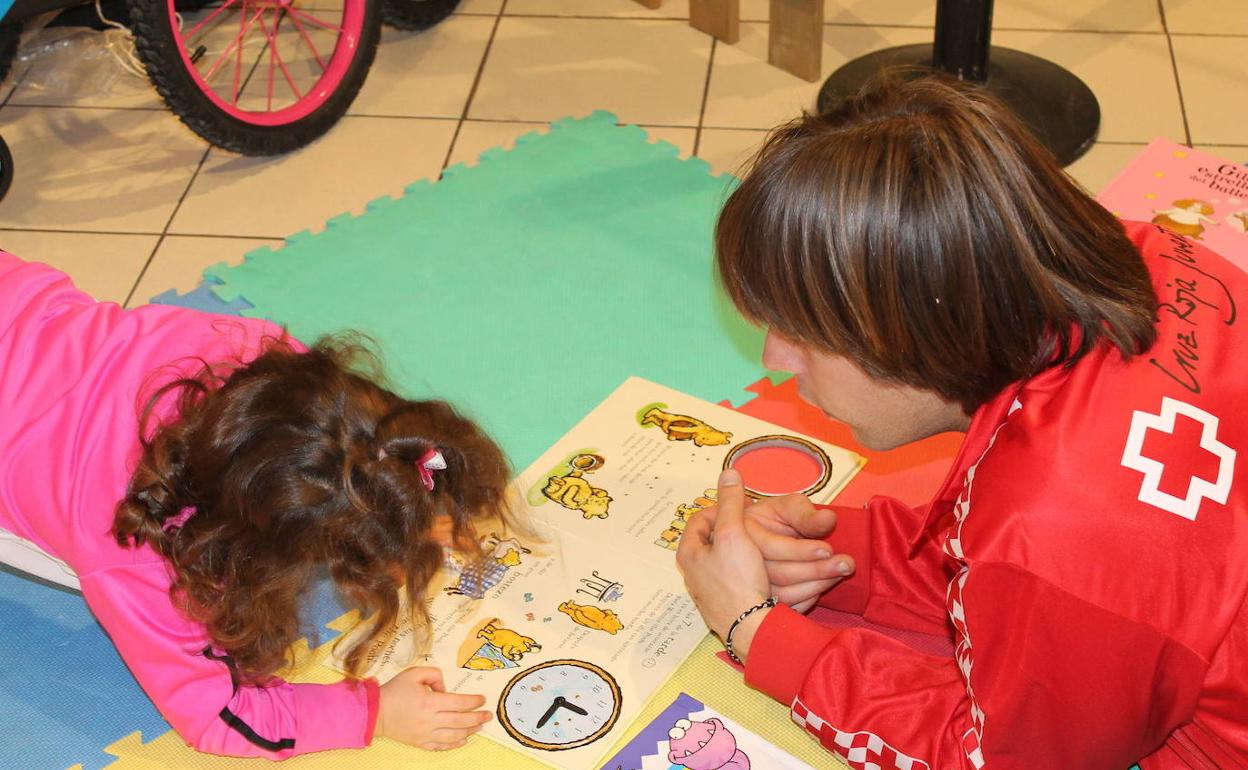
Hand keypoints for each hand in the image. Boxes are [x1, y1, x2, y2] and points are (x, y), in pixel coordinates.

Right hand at [375, 667, 490, 750]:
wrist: (376, 712)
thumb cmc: (395, 691)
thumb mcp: (414, 673)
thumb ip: (434, 675)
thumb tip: (445, 688)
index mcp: (430, 702)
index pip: (459, 702)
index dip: (474, 701)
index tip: (482, 699)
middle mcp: (430, 720)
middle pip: (461, 720)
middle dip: (477, 717)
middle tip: (488, 715)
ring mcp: (425, 734)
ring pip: (453, 736)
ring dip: (469, 731)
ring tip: (479, 726)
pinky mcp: (420, 742)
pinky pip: (440, 746)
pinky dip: (454, 744)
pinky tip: (463, 740)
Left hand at [676, 469, 772, 659]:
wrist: (750, 629)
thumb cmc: (737, 581)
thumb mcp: (733, 534)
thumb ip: (731, 503)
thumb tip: (729, 473)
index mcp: (690, 553)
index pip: (700, 518)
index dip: (722, 506)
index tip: (744, 505)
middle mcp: (696, 572)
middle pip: (717, 540)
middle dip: (741, 529)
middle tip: (759, 523)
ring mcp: (712, 590)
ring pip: (732, 560)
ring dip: (752, 550)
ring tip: (769, 544)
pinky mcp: (729, 604)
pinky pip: (742, 580)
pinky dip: (758, 571)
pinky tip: (773, 569)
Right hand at [743, 494, 855, 612]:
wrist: (767, 538)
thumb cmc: (779, 518)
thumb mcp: (789, 507)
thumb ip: (805, 513)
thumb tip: (829, 519)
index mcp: (743, 531)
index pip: (771, 547)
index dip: (801, 550)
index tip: (828, 550)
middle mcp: (740, 562)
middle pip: (778, 573)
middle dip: (816, 570)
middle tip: (847, 565)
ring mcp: (748, 585)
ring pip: (783, 595)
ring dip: (816, 586)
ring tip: (839, 574)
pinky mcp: (761, 601)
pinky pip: (786, 608)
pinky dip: (808, 600)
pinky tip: (822, 587)